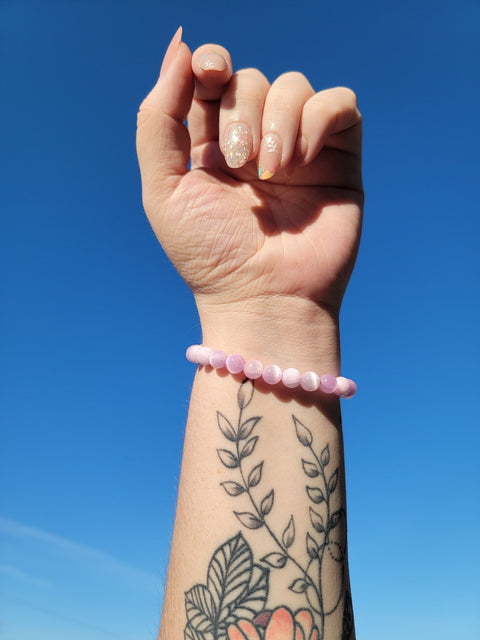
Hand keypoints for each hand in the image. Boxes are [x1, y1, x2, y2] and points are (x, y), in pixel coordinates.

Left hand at [136, 30, 362, 354]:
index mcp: (211, 144)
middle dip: (242, 111)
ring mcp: (298, 148)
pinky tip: (301, 163)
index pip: (213, 76)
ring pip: (293, 86)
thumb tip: (179, 45)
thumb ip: (159, 119)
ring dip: (278, 122)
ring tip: (271, 173)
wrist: (263, 299)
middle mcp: (254, 140)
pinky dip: (317, 121)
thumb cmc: (210, 255)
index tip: (209, 76)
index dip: (211, 63)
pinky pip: (338, 104)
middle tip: (239, 164)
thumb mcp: (163, 189)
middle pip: (251, 79)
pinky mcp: (338, 158)